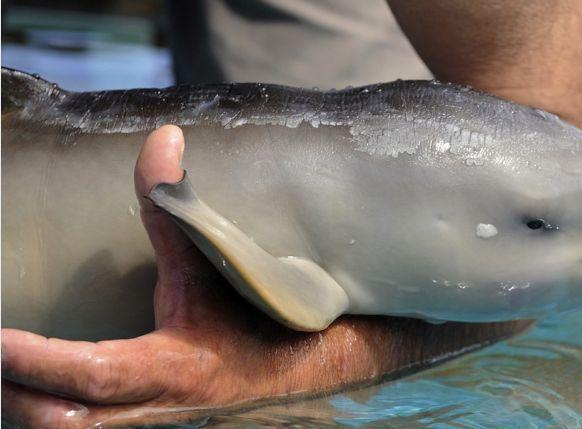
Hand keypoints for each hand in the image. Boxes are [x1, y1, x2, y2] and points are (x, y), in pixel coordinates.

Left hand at [2, 125, 531, 427]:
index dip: (39, 361)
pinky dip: (45, 410)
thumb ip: (175, 206)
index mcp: (175, 368)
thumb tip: (163, 138)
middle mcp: (155, 408)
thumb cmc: (252, 317)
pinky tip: (30, 389)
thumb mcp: (215, 262)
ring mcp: (147, 426)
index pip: (96, 375)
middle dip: (14, 392)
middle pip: (59, 423)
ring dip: (24, 406)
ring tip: (5, 371)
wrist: (297, 369)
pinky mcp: (141, 426)